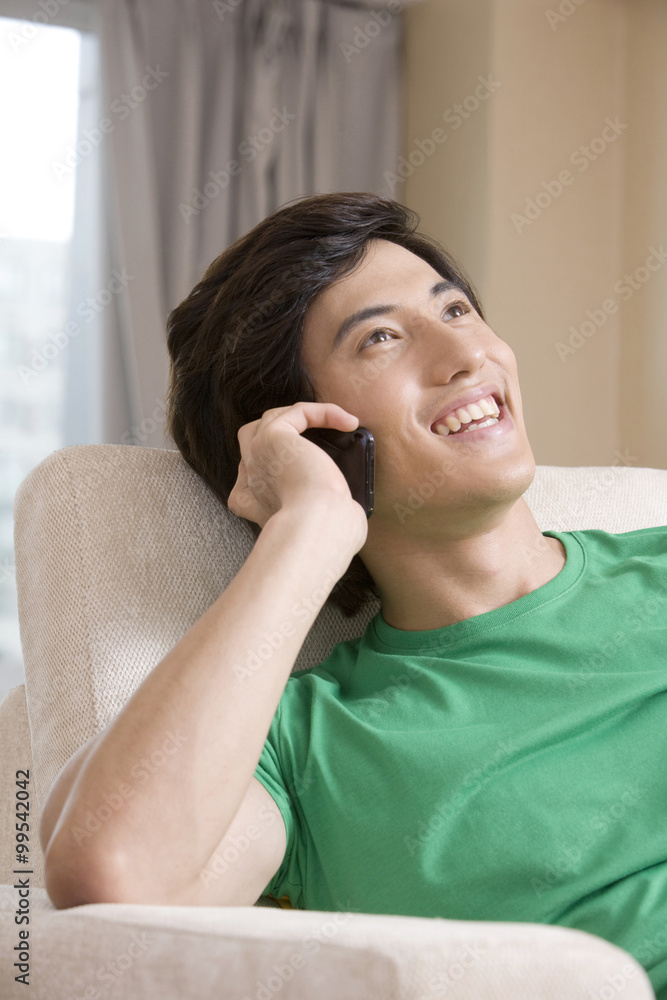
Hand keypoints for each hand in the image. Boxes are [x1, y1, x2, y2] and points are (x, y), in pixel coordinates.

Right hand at [227, 402, 369, 548]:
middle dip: (280, 429)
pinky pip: (297, 412)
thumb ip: (321, 508)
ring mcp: (257, 456)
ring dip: (306, 416)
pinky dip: (323, 411)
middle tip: (313, 436)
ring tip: (338, 422)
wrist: (318, 529)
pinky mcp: (273, 437)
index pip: (249, 474)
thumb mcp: (317, 521)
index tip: (305, 466)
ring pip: (272, 419)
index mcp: (252, 503)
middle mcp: (250, 478)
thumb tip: (347, 502)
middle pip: (252, 438)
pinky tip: (347, 421)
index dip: (274, 461)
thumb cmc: (326, 534)